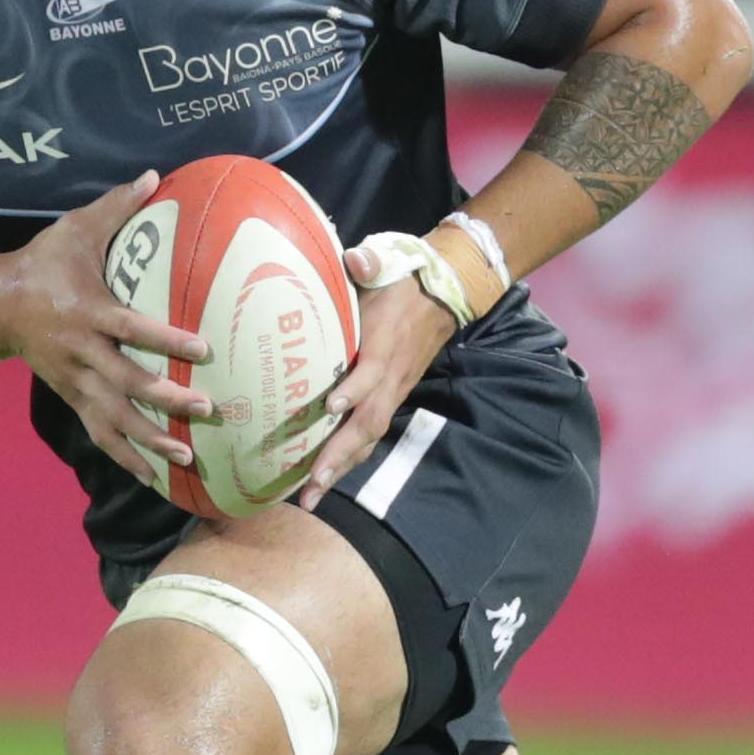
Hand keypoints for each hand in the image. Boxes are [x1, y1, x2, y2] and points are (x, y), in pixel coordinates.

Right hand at [0, 174, 205, 486]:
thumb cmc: (43, 263)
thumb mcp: (75, 229)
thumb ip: (117, 206)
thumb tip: (155, 174)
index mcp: (86, 312)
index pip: (130, 328)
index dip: (164, 340)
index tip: (201, 349)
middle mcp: (81, 353)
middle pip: (126, 382)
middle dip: (165, 399)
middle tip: (205, 409)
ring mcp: (74, 381)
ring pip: (114, 417)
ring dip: (150, 438)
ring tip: (186, 455)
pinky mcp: (72, 397)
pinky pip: (100, 433)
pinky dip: (126, 457)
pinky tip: (155, 478)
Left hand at [295, 237, 459, 496]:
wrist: (441, 296)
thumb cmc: (402, 282)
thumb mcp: (389, 263)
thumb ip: (371, 262)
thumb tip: (357, 258)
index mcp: (385, 343)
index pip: (371, 371)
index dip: (354, 389)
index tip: (330, 406)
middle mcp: (391, 376)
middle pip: (368, 420)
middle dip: (340, 452)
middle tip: (312, 480)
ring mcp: (392, 392)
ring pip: (368, 436)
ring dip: (341, 467)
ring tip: (311, 496)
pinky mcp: (389, 399)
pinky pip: (369, 435)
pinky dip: (348, 459)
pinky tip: (323, 481)